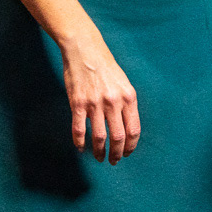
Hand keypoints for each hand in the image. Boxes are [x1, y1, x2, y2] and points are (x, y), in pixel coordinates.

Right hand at [62, 34, 138, 162]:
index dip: (131, 145)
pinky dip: (80, 142)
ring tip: (100, 158)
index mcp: (129, 97)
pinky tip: (81, 148)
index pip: (134, 129)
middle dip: (117, 153)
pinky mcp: (78, 103)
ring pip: (100, 136)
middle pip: (119, 136)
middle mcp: (114, 102)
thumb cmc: (106, 67)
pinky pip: (79, 129)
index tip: (127, 153)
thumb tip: (126, 125)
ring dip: (100, 151)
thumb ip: (126, 103)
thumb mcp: (123, 83)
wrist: (86, 51)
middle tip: (114, 161)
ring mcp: (95, 103)